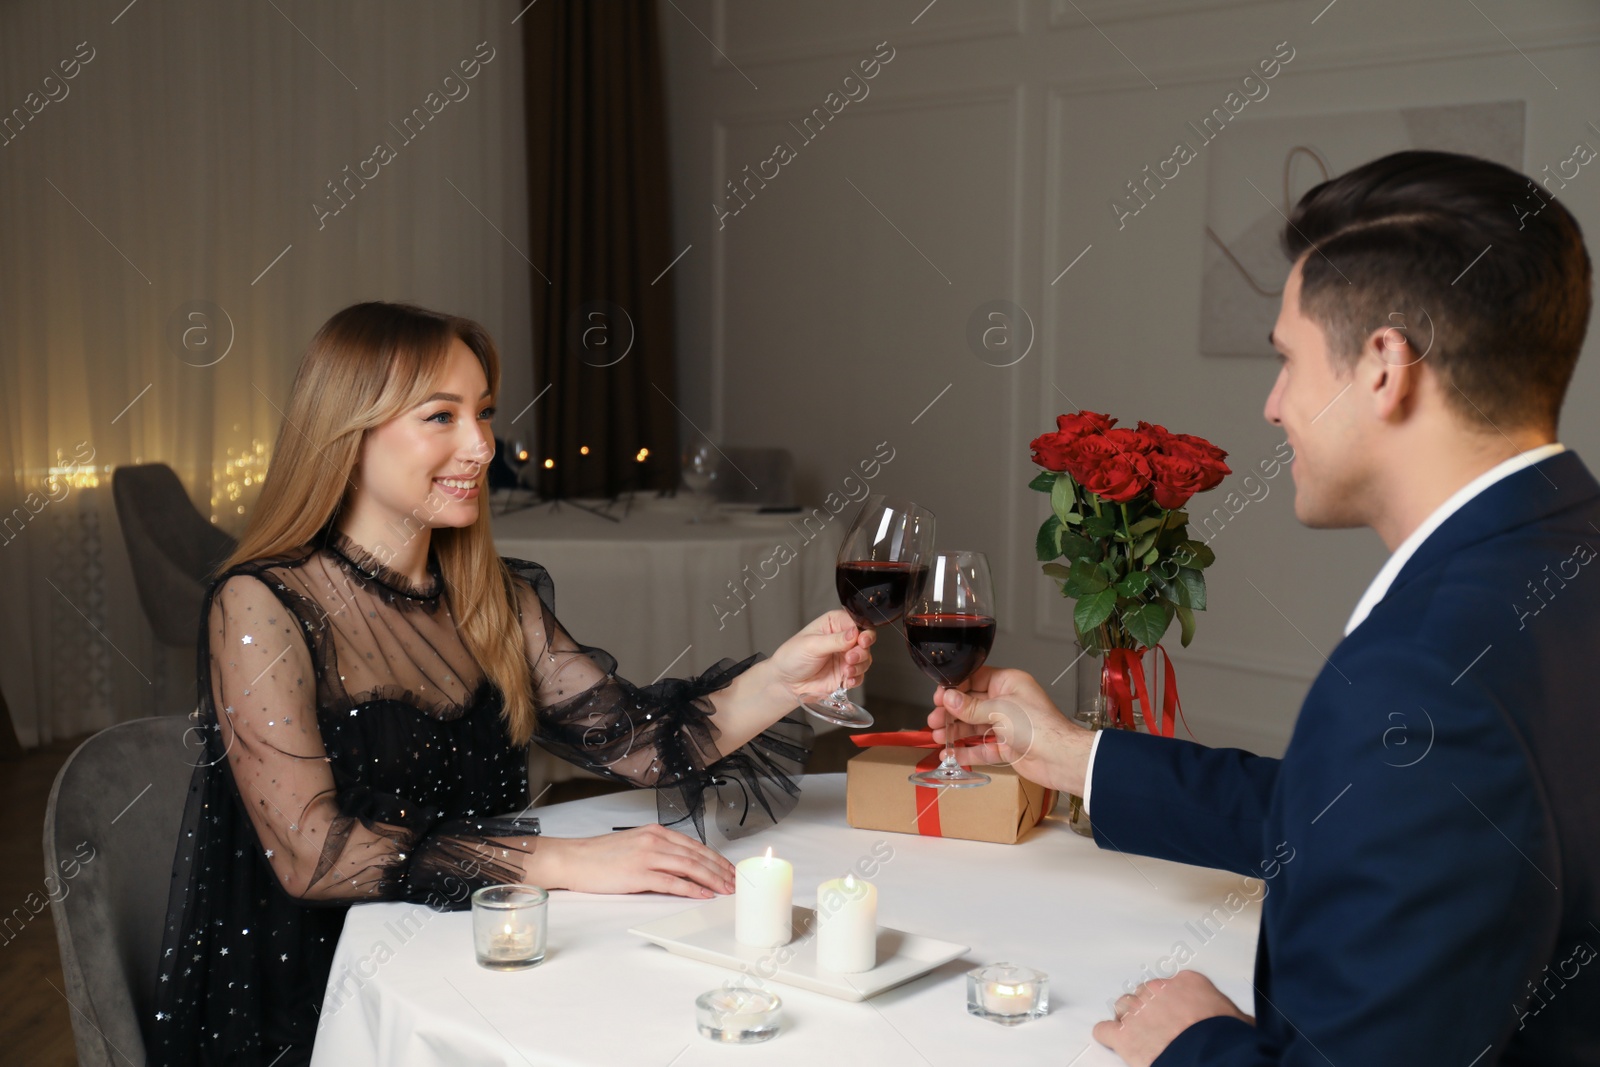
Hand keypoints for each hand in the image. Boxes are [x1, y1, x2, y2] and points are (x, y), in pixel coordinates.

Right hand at [540, 825, 736, 897]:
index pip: (694, 845)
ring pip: (690, 867)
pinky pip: (673, 882)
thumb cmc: (600, 856)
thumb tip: (680, 865)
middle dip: (720, 869)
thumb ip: (657, 851)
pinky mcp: (639, 874)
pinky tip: (704, 894)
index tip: (729, 869)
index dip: (716, 858)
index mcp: (656, 832)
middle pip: (697, 855)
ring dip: (712, 879)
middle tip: (736, 881)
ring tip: (726, 889)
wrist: (573, 859)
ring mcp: (647, 856)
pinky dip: (692, 888)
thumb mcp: (634, 844)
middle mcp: (655, 840)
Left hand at [769, 609, 874, 702]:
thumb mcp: (812, 645)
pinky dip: (857, 678)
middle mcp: (843, 639)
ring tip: (846, 671)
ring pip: (865, 658)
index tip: (862, 640)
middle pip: (865, 641)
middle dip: (862, 651)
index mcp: (834, 624)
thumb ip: (835, 640)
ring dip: (859, 665)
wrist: (786, 682)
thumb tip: (854, 633)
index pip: (857, 622)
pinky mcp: (846, 673)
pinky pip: (860, 675)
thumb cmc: (792, 657)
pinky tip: (848, 680)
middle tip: (850, 658)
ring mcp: (845, 657)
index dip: (863, 631)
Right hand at [926, 665, 1092, 794]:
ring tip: (938, 737)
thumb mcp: (999, 710)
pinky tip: (951, 754)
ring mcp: (1007, 725)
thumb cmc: (1039, 726)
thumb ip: (971, 706)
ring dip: (955, 731)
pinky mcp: (1008, 746)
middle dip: (951, 712)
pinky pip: (982, 748)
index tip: (939, 696)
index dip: (956, 688)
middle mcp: (1008, 702)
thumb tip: (949, 698)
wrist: (1059, 758)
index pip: (976, 679)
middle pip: (972, 704)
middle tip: (935, 719)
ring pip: (975, 726)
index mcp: (1009, 683)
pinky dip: (967, 751)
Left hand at [1093, 971, 1254, 1066]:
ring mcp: (1139, 1011)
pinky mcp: (1124, 1034)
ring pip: (1123, 1006)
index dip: (1172, 1001)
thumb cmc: (1225, 1038)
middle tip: (1156, 1026)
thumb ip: (1230, 1014)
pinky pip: (1104, 1029)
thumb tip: (1245, 1023)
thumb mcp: (1239, 1020)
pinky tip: (1111, 1040)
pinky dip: (1106, 1035)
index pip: (1172, 985)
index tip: (1176, 1012)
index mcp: (1188, 982)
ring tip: (1135, 1032)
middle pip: (1145, 993)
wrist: (1210, 1056)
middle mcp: (1159, 990)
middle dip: (1149, 1009)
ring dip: (1127, 1018)